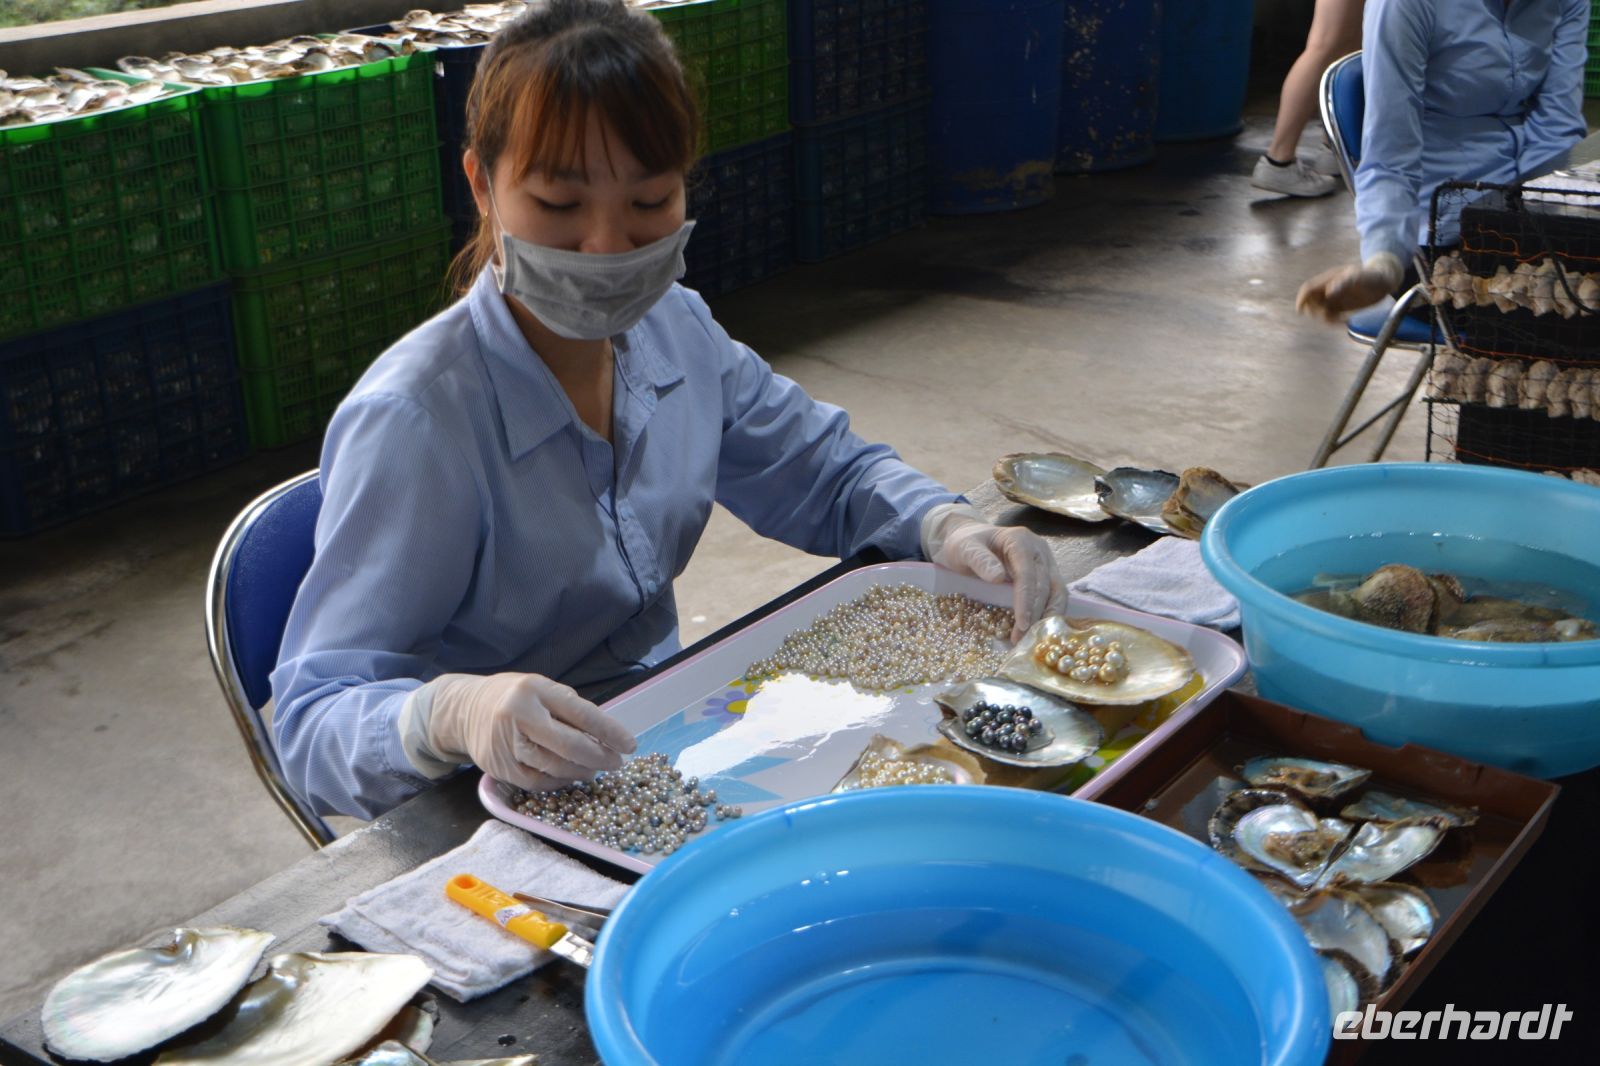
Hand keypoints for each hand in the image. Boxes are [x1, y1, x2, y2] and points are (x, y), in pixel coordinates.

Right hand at [421, 672, 635, 791]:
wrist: (462, 710)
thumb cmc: (512, 697)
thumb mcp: (540, 689)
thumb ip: (569, 709)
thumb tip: (606, 736)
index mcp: (535, 690)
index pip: (581, 713)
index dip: (610, 732)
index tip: (630, 745)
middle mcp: (519, 715)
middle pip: (569, 745)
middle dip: (600, 757)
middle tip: (616, 763)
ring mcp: (506, 744)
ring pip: (554, 767)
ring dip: (581, 772)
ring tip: (595, 770)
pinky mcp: (499, 768)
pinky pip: (537, 782)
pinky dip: (559, 782)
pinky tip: (570, 776)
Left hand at [922, 504, 1065, 640]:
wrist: (969, 540)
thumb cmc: (965, 544)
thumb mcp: (964, 549)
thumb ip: (979, 559)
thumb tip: (998, 578)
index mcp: (1020, 541)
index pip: (1028, 573)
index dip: (1027, 600)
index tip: (1022, 623)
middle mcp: (1038, 550)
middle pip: (1046, 585)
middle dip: (1036, 614)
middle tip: (1022, 639)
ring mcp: (1045, 561)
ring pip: (1057, 591)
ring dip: (1048, 617)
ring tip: (1032, 638)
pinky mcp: (1046, 574)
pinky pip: (1053, 595)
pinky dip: (1047, 613)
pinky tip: (1037, 630)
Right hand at [1295, 253, 1403, 321]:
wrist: (1384, 279)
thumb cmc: (1372, 275)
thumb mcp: (1360, 277)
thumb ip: (1344, 282)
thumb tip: (1328, 292)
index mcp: (1328, 279)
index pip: (1307, 289)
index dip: (1301, 299)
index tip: (1300, 311)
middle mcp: (1328, 289)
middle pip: (1310, 302)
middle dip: (1314, 312)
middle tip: (1330, 316)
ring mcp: (1334, 299)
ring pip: (1319, 311)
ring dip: (1325, 319)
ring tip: (1341, 321)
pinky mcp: (1341, 307)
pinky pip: (1330, 317)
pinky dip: (1333, 322)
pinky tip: (1346, 322)